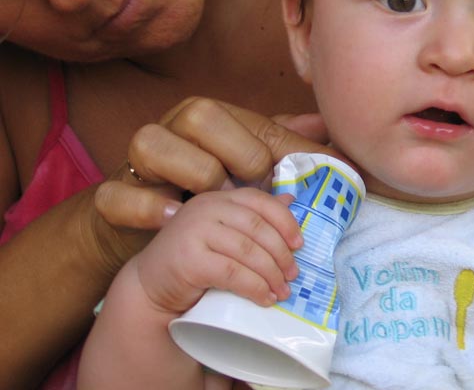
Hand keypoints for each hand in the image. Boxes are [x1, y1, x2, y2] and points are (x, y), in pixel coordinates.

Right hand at [91, 97, 334, 272]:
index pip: (253, 122)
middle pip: (200, 117)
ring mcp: (138, 160)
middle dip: (235, 155)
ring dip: (191, 176)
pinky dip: (147, 207)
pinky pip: (118, 194)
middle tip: (249, 190)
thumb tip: (328, 126)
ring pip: (154, 144)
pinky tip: (171, 219)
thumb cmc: (211, 193)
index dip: (283, 154)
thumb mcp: (252, 168)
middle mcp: (174, 128)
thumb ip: (286, 147)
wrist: (150, 233)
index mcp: (213, 118)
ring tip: (209, 203)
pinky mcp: (112, 195)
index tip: (295, 186)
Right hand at [134, 185, 303, 313]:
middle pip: (258, 227)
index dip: (285, 221)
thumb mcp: (224, 231)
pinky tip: (264, 298)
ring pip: (248, 251)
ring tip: (282, 291)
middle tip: (293, 275)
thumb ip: (253, 216)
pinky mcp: (190, 260)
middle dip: (281, 253)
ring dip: (271, 274)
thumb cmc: (193, 258)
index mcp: (218, 199)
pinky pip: (233, 273)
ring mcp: (195, 232)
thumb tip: (291, 200)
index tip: (299, 245)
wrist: (150, 286)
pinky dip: (254, 287)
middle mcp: (206, 209)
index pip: (260, 201)